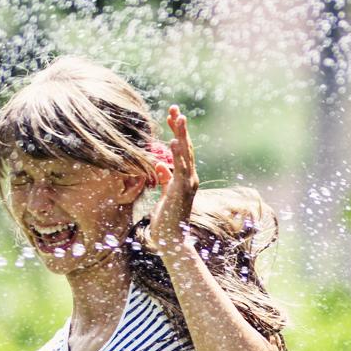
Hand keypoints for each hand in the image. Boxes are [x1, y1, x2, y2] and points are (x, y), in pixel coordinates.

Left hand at [149, 105, 198, 252]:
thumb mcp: (163, 196)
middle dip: (180, 127)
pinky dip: (178, 154)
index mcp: (185, 179)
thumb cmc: (166, 221)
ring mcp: (188, 184)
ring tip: (178, 117)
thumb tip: (159, 165)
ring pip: (186, 154)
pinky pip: (181, 168)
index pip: (183, 151)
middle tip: (175, 108)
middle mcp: (190, 179)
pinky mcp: (182, 191)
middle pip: (187, 147)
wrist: (172, 241)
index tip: (170, 116)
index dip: (177, 132)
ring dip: (182, 135)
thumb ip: (164, 180)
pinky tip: (173, 141)